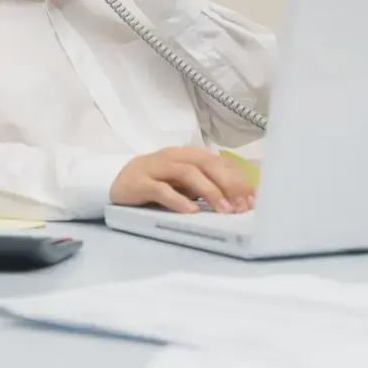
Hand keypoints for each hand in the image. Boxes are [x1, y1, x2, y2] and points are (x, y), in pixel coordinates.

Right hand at [110, 146, 256, 214]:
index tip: (253, 200)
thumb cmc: (155, 183)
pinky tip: (191, 212)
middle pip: (207, 164)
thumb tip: (237, 201)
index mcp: (188, 156)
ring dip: (209, 191)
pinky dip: (178, 200)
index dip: (238, 180)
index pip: (219, 163)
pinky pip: (161, 189)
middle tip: (243, 207)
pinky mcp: (139, 182)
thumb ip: (205, 187)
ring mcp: (156, 168)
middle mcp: (174, 157)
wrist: (114, 181)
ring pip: (187, 173)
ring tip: (224, 210)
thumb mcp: (183, 184)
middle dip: (229, 184)